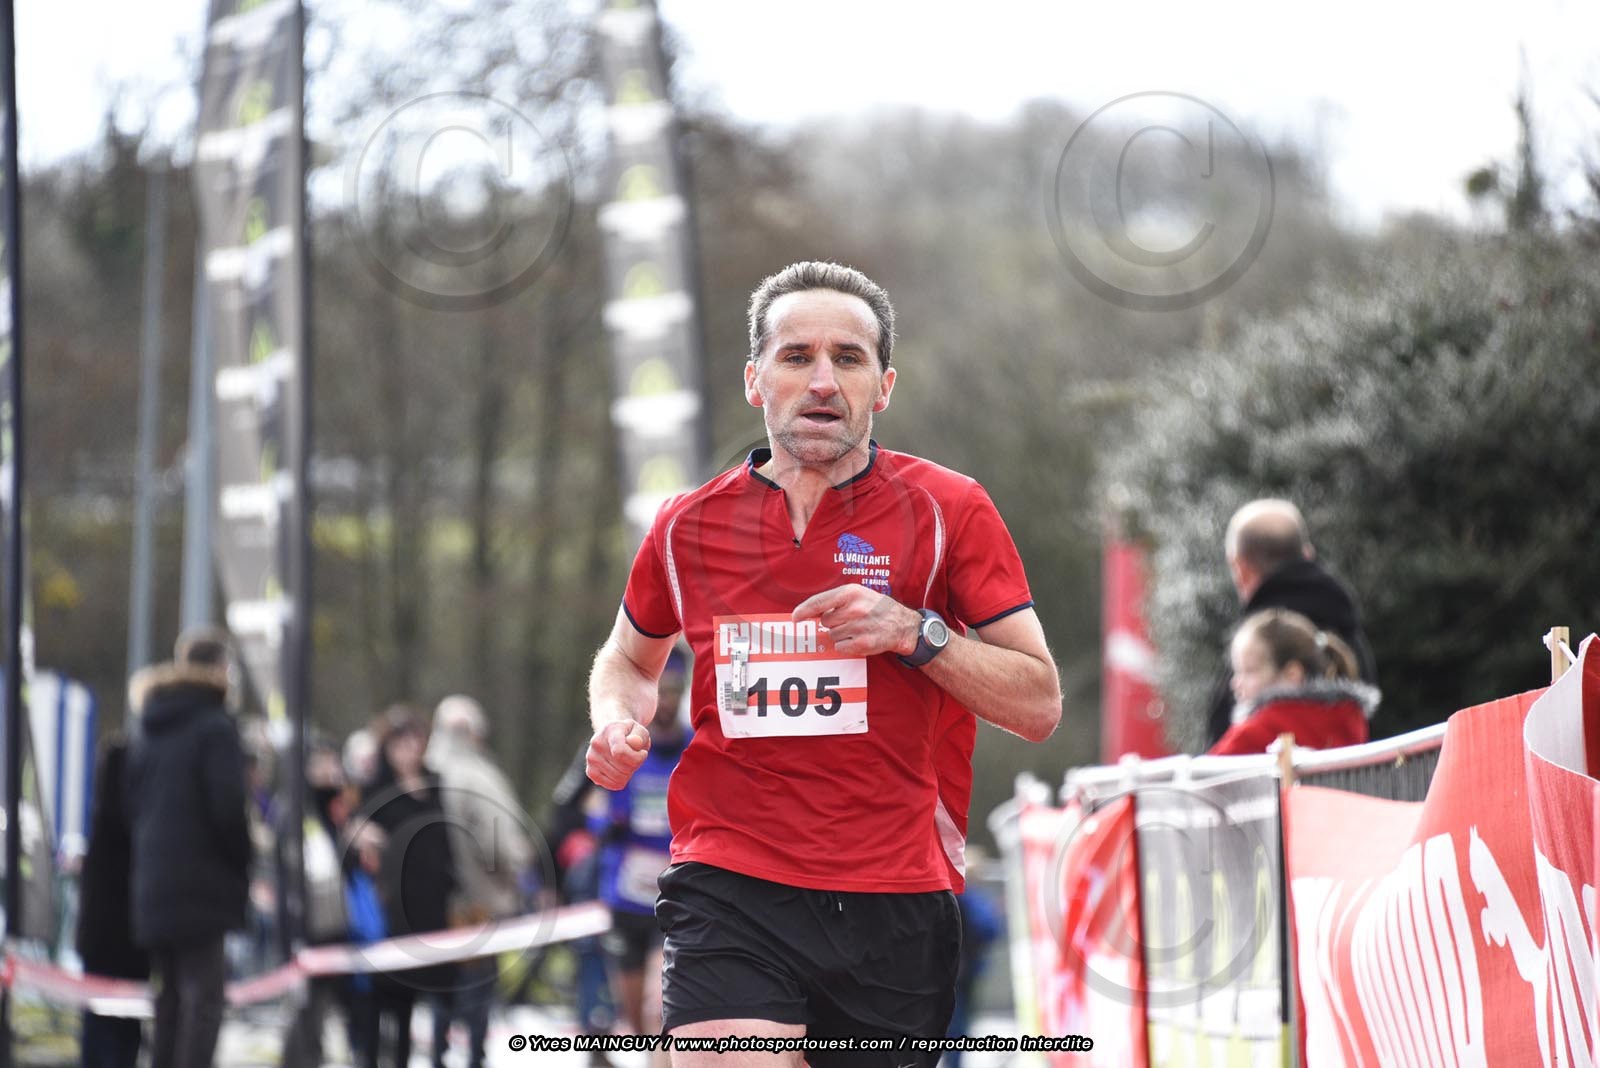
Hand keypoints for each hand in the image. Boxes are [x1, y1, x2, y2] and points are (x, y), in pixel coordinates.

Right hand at [586, 720, 649, 789]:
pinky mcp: (590, 772)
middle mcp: (597, 743)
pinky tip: (620, 770)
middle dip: (636, 765)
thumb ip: (639, 736)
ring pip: (619, 778)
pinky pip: (613, 785)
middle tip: (635, 756)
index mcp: (610, 730)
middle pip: (624, 767)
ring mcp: (591, 758)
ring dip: (629, 773)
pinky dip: (622, 781)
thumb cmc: (630, 734)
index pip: (620, 752)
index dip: (637, 757)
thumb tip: (634, 742)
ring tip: (627, 761)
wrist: (613, 736)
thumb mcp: (639, 730)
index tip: (643, 753)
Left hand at [792, 584, 921, 657]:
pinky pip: (840, 647)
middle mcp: (854, 609)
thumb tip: (810, 612)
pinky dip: (846, 646)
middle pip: (825, 621)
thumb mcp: (859, 594)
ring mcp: (859, 627)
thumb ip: (835, 600)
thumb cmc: (877, 607)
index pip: (818, 602)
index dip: (803, 611)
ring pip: (832, 635)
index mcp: (851, 592)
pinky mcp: (863, 644)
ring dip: (840, 634)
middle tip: (849, 620)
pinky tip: (859, 638)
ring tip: (857, 629)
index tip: (795, 618)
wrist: (903, 625)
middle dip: (833, 622)